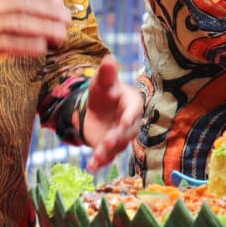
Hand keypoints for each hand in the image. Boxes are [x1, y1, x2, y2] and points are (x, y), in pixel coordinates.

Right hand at [0, 0, 69, 70]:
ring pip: (21, 24)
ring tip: (61, 35)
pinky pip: (10, 43)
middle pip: (27, 7)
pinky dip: (28, 45)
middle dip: (51, 13)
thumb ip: (15, 5)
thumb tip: (48, 7)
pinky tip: (42, 48)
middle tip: (67, 20)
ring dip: (44, 29)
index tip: (62, 4)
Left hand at [81, 57, 139, 171]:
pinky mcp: (109, 148)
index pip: (134, 110)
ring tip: (96, 158)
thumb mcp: (102, 81)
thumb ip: (106, 73)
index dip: (130, 116)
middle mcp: (130, 123)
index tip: (125, 121)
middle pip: (127, 133)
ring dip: (107, 153)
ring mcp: (120, 137)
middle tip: (107, 142)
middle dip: (117, 138)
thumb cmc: (104, 91)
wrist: (96, 108)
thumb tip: (109, 59)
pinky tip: (91, 167)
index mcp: (132, 104)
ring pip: (117, 147)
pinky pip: (107, 157)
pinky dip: (99, 163)